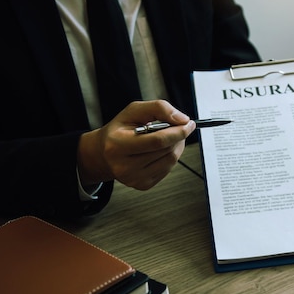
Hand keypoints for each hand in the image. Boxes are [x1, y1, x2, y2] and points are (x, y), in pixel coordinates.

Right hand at [77, 100, 195, 189]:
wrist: (104, 153)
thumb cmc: (120, 130)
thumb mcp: (133, 111)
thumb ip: (158, 108)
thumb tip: (182, 120)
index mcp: (117, 145)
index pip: (157, 141)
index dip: (178, 132)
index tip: (189, 123)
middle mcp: (124, 166)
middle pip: (166, 151)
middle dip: (178, 137)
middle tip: (179, 127)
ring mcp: (133, 178)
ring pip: (171, 160)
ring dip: (177, 146)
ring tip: (170, 137)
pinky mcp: (142, 185)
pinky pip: (167, 169)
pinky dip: (170, 156)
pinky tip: (161, 150)